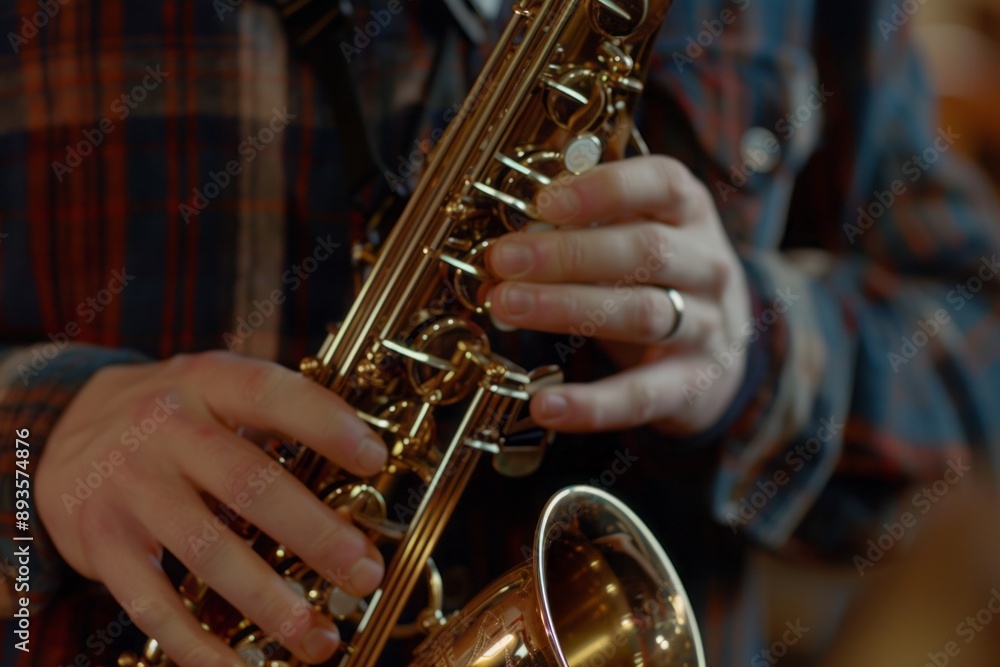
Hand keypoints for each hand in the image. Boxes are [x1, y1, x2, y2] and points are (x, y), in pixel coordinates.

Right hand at [36, 352, 387, 666]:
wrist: (65, 429)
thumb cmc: (175, 415)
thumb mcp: (219, 388)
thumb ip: (278, 416)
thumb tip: (366, 473)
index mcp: (209, 381)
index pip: (271, 394)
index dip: (325, 425)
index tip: (374, 459)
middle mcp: (166, 428)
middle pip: (249, 484)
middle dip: (316, 535)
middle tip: (364, 573)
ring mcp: (130, 486)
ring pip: (206, 549)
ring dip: (268, 599)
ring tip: (317, 634)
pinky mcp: (101, 540)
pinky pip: (151, 602)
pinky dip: (196, 642)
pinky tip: (238, 666)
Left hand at [486, 155, 751, 435]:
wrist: (722, 351)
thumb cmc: (659, 278)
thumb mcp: (639, 233)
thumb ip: (587, 225)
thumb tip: (511, 233)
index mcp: (689, 212)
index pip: (662, 184)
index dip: (603, 189)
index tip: (544, 202)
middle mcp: (707, 265)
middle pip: (646, 251)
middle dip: (568, 254)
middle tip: (503, 259)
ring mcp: (705, 327)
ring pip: (641, 314)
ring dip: (567, 308)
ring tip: (506, 306)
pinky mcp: (691, 385)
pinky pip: (641, 395)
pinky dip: (592, 405)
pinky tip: (545, 405)